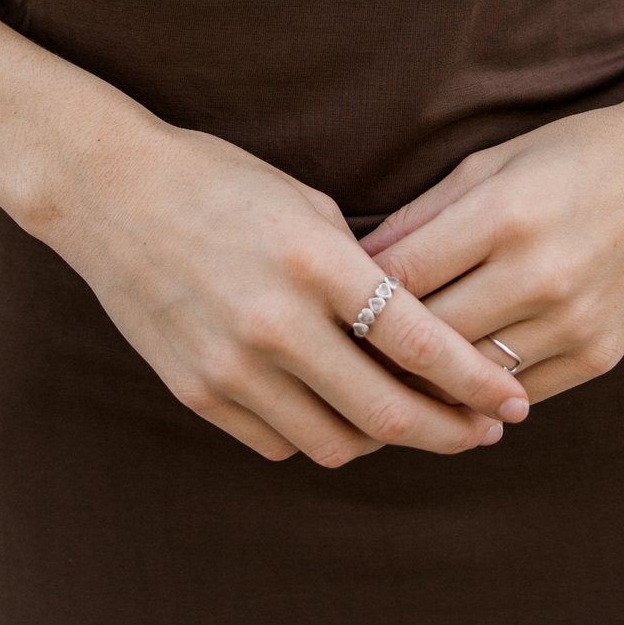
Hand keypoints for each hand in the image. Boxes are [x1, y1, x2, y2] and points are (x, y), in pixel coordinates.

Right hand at [31, 114, 531, 465]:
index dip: (476, 380)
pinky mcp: (196, 391)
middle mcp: (273, 321)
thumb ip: (365, 269)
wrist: (110, 194)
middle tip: (483, 432)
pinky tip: (340, 412)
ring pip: (335, 441)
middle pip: (385, 411)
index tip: (512, 399)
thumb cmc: (221, 183)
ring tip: (414, 422)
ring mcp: (230, 364)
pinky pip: (280, 440)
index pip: (417, 341)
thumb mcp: (307, 206)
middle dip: (449, 431)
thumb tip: (427, 331)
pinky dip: (320, 433)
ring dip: (385, 440)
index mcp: (313, 261)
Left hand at [355, 94, 623, 407]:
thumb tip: (356, 263)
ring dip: (424, 382)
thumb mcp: (493, 162)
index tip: (318, 306)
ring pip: (469, 377)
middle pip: (428, 338)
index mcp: (506, 216)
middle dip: (376, 348)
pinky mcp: (601, 354)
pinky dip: (480, 393)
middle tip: (333, 354)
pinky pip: (519, 392)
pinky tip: (448, 389)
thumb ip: (424, 215)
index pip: (401, 278)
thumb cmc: (577, 153)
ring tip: (379, 379)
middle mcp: (541, 275)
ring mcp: (575, 321)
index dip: (351, 297)